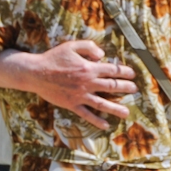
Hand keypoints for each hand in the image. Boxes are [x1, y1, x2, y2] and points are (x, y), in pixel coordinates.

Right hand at [16, 41, 137, 128]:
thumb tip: (103, 54)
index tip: (132, 74)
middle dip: (125, 88)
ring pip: (102, 103)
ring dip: (116, 108)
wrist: (35, 73)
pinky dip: (96, 120)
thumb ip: (89, 47)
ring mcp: (80, 95)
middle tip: (134, 90)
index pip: (112, 70)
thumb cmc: (54, 58)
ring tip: (127, 112)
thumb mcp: (71, 46)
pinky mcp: (71, 104)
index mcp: (89, 68)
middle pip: (111, 86)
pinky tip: (105, 125)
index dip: (124, 72)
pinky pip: (86, 114)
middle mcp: (87, 82)